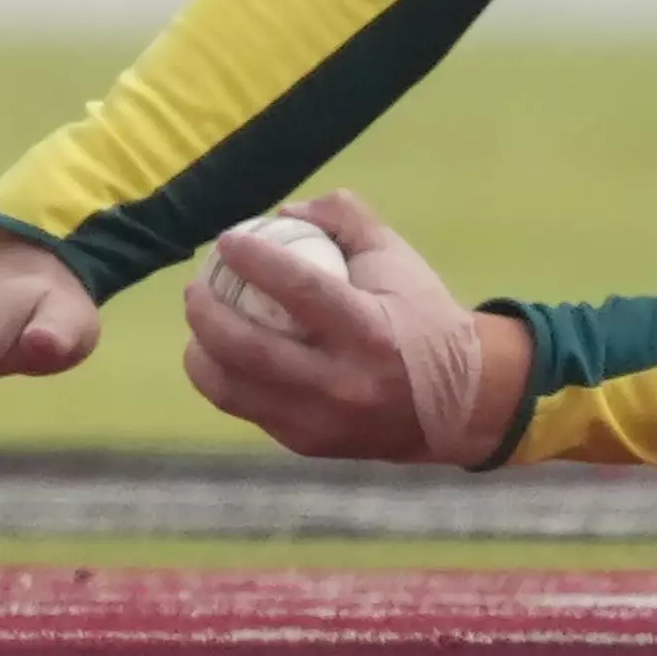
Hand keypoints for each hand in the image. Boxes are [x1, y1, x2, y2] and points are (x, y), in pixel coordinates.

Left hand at [178, 190, 526, 466]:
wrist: (459, 401)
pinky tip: (221, 357)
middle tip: (197, 287)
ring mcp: (319, 419)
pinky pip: (247, 409)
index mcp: (369, 330)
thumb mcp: (398, 259)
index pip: (299, 290)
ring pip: (232, 389)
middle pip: (248, 348)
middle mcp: (341, 381)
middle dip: (207, 313)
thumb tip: (286, 212)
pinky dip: (225, 379)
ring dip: (201, 353)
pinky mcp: (306, 443)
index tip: (227, 242)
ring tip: (199, 326)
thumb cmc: (424, 318)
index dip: (254, 261)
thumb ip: (346, 220)